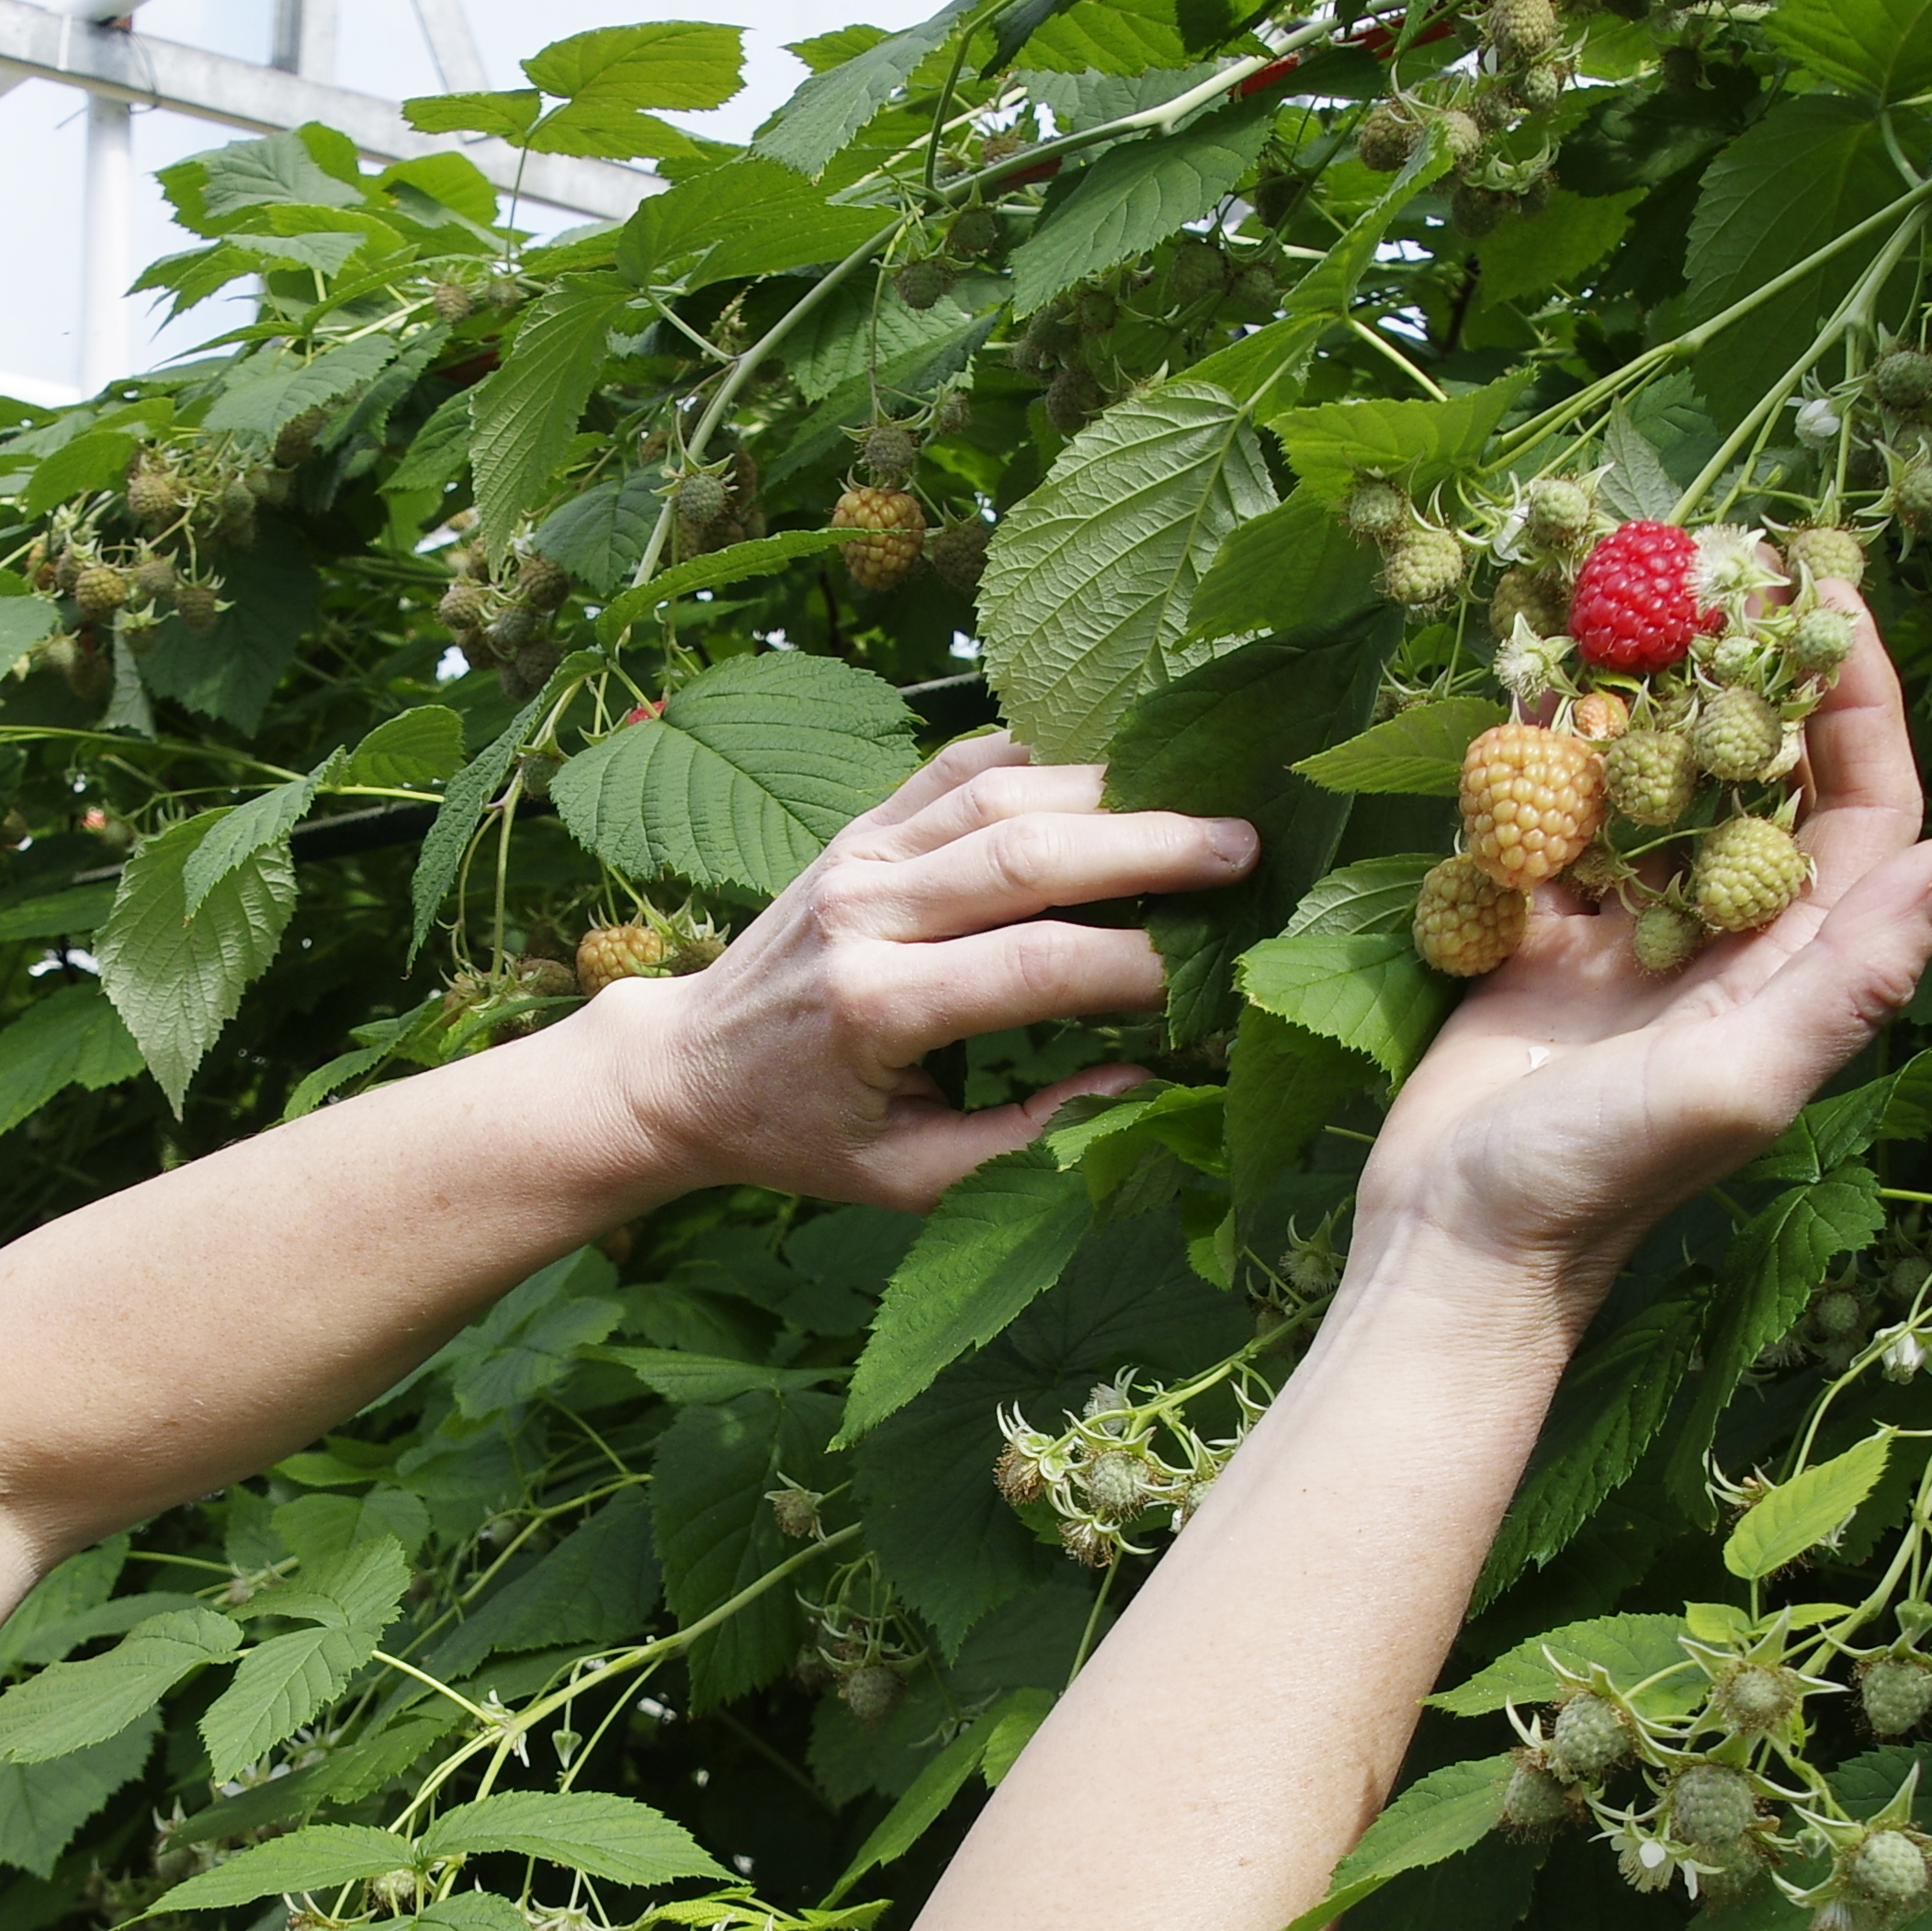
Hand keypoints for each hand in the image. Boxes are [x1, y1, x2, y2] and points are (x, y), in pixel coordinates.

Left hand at [582, 734, 1261, 1209]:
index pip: (1032, 967)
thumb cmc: (804, 1134)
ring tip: (1203, 804)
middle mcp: (864, 913)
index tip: (1218, 974)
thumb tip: (1145, 1083)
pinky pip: (960, 765)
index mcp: (872, 1008)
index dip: (1136, 965)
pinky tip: (1113, 764)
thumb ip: (1026, 1142)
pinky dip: (1041, 753)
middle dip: (1147, 845)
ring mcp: (857, 855)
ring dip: (1110, 789)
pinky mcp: (859, 824)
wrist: (685, 1067)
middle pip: (1025, 853)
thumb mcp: (907, 1177)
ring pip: (999, 791)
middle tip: (1246, 846)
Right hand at [1360, 604, 1931, 1299]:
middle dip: (1749, 674)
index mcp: (1801, 967)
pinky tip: (1527, 689)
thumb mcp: (1744, 1073)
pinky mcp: (1545, 943)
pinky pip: (1558, 826)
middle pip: (1763, 779)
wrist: (1459, 1247)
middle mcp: (1731, 942)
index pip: (1865, 810)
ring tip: (1625, 601)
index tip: (1832, 600)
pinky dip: (1544, 761)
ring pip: (1658, 790)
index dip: (1861, 704)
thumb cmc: (1607, 1174)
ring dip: (1646, 701)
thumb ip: (1856, 973)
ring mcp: (1634, 939)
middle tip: (1722, 566)